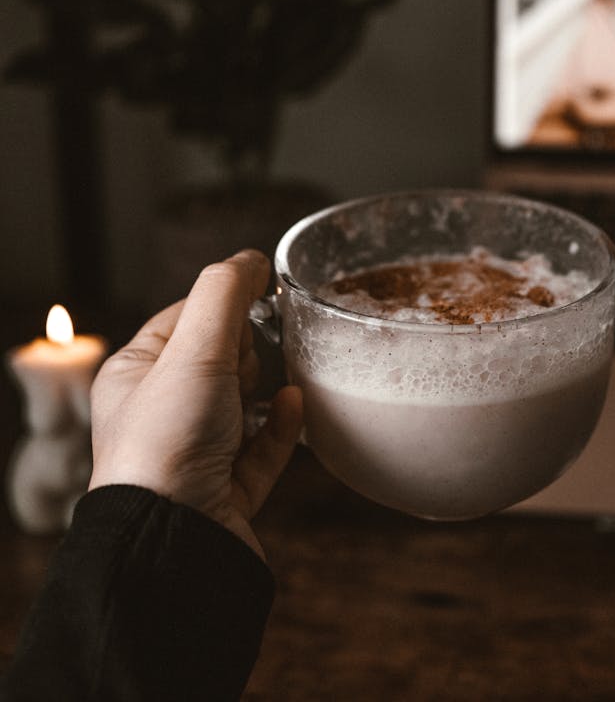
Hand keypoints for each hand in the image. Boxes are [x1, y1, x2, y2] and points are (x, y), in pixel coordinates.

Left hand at [88, 250, 301, 557]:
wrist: (175, 541)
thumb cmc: (167, 445)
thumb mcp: (193, 352)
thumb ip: (224, 295)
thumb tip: (251, 259)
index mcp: (136, 376)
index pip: (186, 317)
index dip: (224, 305)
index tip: (260, 296)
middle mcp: (162, 413)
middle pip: (220, 358)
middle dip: (244, 352)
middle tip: (243, 365)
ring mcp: (197, 452)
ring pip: (246, 402)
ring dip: (266, 386)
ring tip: (273, 382)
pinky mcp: (230, 487)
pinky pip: (264, 445)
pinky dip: (281, 425)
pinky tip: (292, 405)